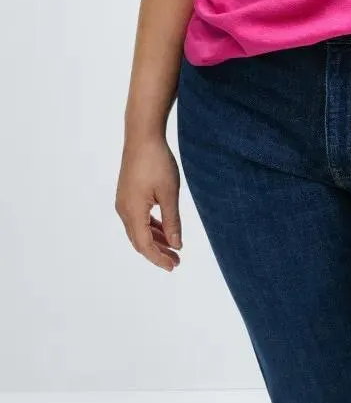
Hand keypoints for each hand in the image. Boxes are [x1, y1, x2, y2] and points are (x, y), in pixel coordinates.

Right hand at [115, 135, 182, 272]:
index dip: (159, 258)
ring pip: (138, 230)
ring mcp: (123, 202)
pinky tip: (163, 227)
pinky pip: (137, 218)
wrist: (142, 136)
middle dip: (157, 252)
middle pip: (139, 241)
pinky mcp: (127, 194)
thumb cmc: (157, 162)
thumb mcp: (169, 193)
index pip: (145, 245)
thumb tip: (176, 244)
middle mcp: (123, 210)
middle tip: (176, 261)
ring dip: (154, 240)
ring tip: (173, 247)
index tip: (174, 266)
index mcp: (132, 212)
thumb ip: (172, 221)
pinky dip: (150, 226)